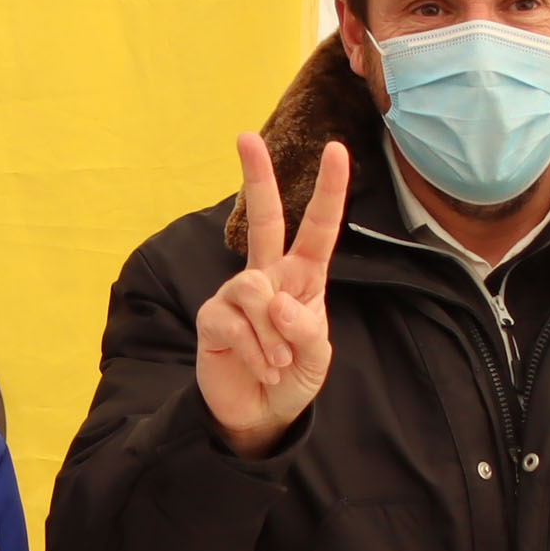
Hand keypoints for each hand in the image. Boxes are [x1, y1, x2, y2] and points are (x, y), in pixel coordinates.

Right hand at [199, 134, 348, 458]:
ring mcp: (236, 294)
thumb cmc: (295, 376)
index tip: (336, 149)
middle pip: (262, 219)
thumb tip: (276, 300)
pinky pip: (236, 322)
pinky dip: (256, 352)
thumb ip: (306, 328)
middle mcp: (268, 276)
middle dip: (256, 177)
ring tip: (279, 364)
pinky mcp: (213, 318)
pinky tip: (261, 369)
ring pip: (255, 290)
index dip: (328, 191)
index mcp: (302, 277)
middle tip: (244, 135)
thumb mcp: (318, 356)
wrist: (261, 415)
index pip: (317, 229)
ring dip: (273, 335)